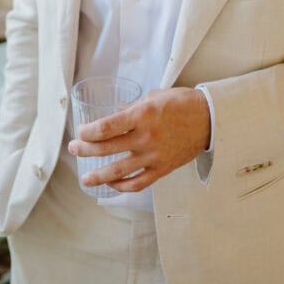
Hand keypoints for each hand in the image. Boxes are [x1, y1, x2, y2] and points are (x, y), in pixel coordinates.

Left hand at [67, 87, 210, 191]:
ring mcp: (154, 156)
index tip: (80, 132)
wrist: (209, 119)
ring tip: (85, 178)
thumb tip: (112, 116)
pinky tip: (112, 184)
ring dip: (98, 176)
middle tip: (74, 149)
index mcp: (143, 115)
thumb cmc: (181, 103)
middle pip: (107, 148)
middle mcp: (147, 137)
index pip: (107, 127)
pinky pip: (138, 183)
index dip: (88, 132)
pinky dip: (122, 186)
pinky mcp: (162, 169)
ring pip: (119, 171)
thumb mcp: (153, 97)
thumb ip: (131, 109)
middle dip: (85, 150)